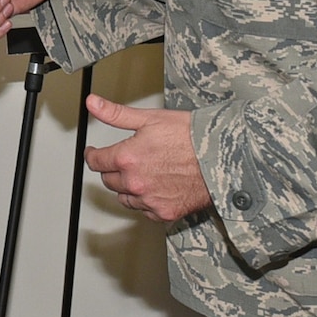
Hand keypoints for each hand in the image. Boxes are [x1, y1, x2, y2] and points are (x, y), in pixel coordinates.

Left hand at [81, 95, 209, 221]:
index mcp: (128, 158)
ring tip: (143, 172)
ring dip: (127, 187)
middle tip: (124, 160)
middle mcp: (135, 182)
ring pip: (124, 197)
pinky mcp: (164, 213)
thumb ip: (116, 114)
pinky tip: (156, 187)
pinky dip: (146, 200)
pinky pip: (144, 210)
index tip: (94, 153)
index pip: (96, 162)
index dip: (93, 155)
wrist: (222, 156)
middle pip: (109, 180)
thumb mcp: (151, 118)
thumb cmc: (191, 135)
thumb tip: (93, 104)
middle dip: (113, 169)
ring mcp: (149, 200)